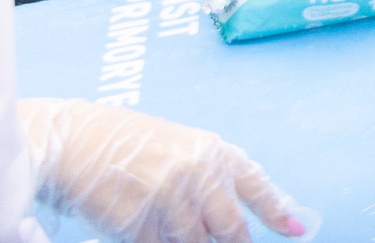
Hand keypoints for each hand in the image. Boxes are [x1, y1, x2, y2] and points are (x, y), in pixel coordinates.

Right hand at [21, 98, 310, 241]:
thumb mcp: (183, 147)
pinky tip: (148, 230)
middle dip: (235, 241)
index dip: (278, 212)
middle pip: (229, 226)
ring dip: (192, 242)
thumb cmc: (131, 144)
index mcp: (212, 151)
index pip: (256, 186)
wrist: (77, 140)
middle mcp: (195, 173)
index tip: (296, 230)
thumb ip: (214, 176)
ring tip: (176, 225)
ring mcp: (166, 198)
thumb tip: (243, 214)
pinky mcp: (136, 221)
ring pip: (194, 241)